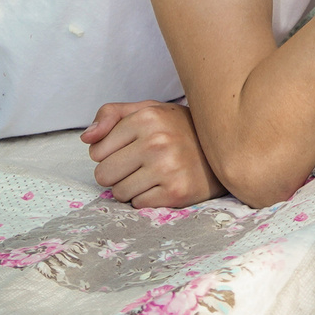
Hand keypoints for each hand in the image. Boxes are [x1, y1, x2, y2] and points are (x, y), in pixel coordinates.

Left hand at [84, 100, 222, 208]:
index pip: (96, 151)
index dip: (111, 153)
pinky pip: (138, 205)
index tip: (132, 148)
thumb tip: (86, 138)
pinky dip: (148, 198)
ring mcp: (168, 168)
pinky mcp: (176, 192)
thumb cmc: (181, 129)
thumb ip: (112, 114)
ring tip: (154, 174)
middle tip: (141, 165)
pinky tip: (165, 185)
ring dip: (132, 188)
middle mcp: (157, 141)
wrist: (228, 148)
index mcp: (148, 117)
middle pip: (103, 175)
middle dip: (117, 173)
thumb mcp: (149, 110)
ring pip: (119, 193)